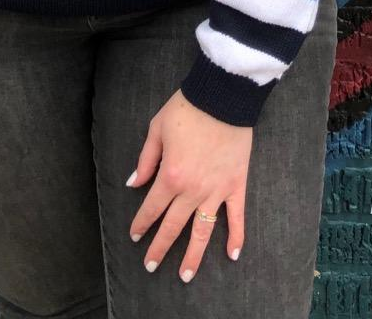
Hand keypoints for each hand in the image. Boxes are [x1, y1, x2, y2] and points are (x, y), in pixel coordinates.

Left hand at [127, 89, 250, 281]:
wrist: (221, 97)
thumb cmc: (186, 109)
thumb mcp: (156, 129)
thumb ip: (146, 160)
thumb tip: (134, 183)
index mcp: (170, 175)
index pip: (152, 207)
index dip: (142, 224)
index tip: (135, 237)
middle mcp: (192, 189)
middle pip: (173, 226)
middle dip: (160, 247)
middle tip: (151, 266)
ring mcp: (215, 190)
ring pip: (202, 230)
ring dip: (193, 255)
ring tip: (186, 275)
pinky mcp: (235, 185)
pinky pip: (236, 217)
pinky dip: (236, 237)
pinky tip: (232, 255)